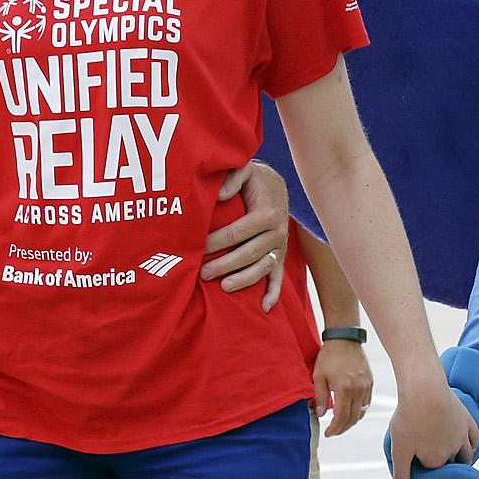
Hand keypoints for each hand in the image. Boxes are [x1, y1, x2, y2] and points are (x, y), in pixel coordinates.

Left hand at [200, 162, 288, 309]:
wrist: (276, 184)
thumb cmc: (253, 178)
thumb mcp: (245, 169)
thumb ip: (233, 177)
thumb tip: (218, 195)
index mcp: (266, 213)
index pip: (237, 232)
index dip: (217, 242)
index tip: (198, 247)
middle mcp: (276, 232)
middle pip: (248, 254)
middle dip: (224, 265)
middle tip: (202, 273)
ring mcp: (279, 246)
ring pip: (262, 268)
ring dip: (244, 280)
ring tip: (224, 287)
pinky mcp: (280, 255)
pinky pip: (279, 277)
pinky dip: (273, 294)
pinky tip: (264, 308)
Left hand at [313, 340, 373, 435]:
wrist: (344, 339)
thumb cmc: (329, 356)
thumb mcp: (318, 376)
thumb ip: (320, 397)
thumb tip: (321, 415)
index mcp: (344, 389)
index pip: (341, 417)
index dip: (335, 429)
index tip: (328, 433)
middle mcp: (358, 390)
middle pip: (353, 418)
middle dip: (342, 428)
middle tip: (333, 431)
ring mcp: (366, 386)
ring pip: (361, 412)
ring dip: (351, 421)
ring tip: (341, 423)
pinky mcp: (370, 383)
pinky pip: (366, 403)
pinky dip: (359, 410)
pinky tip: (350, 411)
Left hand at [386, 383, 478, 478]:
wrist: (424, 389)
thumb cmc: (408, 418)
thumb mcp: (399, 449)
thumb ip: (402, 476)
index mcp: (437, 461)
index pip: (434, 474)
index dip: (427, 472)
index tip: (420, 469)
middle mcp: (454, 452)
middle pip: (451, 465)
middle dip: (445, 467)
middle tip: (435, 463)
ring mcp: (463, 436)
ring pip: (467, 454)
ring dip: (461, 460)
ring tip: (454, 460)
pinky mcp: (467, 420)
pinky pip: (474, 437)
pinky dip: (472, 443)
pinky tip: (469, 445)